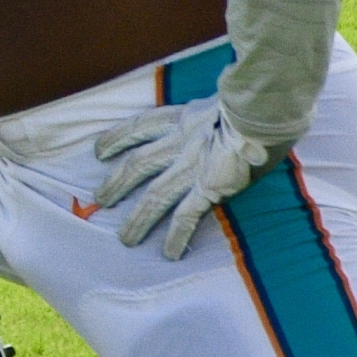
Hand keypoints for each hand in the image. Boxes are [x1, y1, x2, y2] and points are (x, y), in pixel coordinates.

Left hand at [92, 100, 269, 258]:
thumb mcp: (221, 103)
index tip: (99, 151)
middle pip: (138, 164)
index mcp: (183, 119)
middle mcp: (179, 143)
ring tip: (126, 238)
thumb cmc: (250, 105)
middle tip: (99, 199)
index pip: (139, 127)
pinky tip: (169, 253)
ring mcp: (190, 167)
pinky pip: (186, 215)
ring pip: (155, 196)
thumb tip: (219, 118)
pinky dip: (177, 234)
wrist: (257, 111)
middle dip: (117, 183)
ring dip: (139, 218)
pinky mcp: (207, 188)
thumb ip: (212, 114)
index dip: (116, 138)